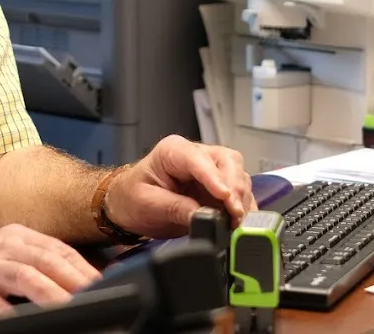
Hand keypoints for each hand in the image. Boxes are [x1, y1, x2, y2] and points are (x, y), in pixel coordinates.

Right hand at [0, 223, 100, 317]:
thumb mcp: (5, 254)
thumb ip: (37, 263)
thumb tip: (81, 283)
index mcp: (16, 237)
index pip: (58, 250)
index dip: (84, 268)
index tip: (106, 286)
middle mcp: (2, 247)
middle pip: (47, 261)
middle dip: (76, 281)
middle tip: (101, 299)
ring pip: (27, 278)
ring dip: (54, 296)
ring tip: (75, 310)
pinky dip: (15, 314)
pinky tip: (30, 323)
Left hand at [104, 135, 255, 239]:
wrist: (129, 206)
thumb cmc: (133, 198)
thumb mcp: (148, 203)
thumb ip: (176, 208)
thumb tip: (205, 218)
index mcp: (172, 150)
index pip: (199, 160)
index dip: (215, 178)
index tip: (225, 197)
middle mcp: (195, 155)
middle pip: (228, 161)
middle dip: (235, 187)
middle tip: (235, 213)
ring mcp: (210, 171)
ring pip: (239, 175)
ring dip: (242, 199)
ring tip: (237, 221)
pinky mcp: (219, 188)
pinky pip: (240, 193)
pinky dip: (245, 207)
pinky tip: (242, 221)